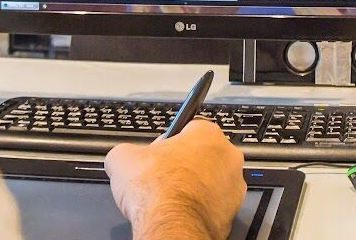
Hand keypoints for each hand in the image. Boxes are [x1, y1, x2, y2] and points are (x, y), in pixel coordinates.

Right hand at [105, 119, 245, 239]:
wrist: (171, 226)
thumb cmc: (157, 190)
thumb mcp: (122, 157)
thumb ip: (126, 150)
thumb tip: (121, 157)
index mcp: (208, 133)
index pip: (188, 128)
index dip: (168, 141)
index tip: (157, 152)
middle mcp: (228, 157)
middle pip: (201, 154)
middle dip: (183, 163)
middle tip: (161, 174)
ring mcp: (234, 187)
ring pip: (210, 180)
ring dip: (193, 186)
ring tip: (169, 196)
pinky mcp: (232, 214)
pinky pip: (213, 205)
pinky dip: (198, 207)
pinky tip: (179, 210)